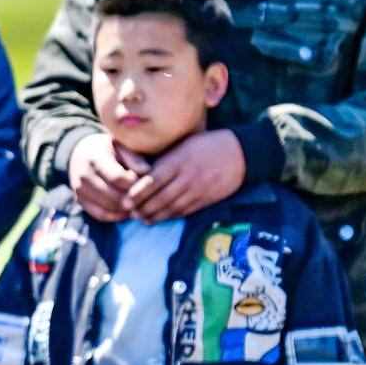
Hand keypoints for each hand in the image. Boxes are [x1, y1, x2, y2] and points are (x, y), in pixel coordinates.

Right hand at [67, 131, 148, 222]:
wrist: (81, 153)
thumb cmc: (109, 148)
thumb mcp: (120, 146)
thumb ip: (133, 157)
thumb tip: (147, 171)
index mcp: (95, 159)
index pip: (118, 178)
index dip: (135, 183)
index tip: (149, 182)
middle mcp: (84, 176)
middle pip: (114, 196)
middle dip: (133, 199)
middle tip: (149, 199)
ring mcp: (80, 190)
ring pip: (108, 208)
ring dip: (126, 209)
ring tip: (141, 205)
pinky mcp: (80, 200)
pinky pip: (100, 215)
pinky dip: (116, 216)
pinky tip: (129, 211)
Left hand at [123, 129, 245, 222]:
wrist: (241, 152)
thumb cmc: (205, 145)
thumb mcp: (183, 146)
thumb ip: (164, 160)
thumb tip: (139, 173)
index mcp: (178, 161)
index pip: (153, 181)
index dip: (138, 194)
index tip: (125, 202)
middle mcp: (187, 177)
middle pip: (161, 197)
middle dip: (143, 208)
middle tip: (129, 214)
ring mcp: (198, 189)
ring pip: (173, 207)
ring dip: (156, 216)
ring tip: (142, 219)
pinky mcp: (208, 198)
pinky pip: (186, 210)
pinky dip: (172, 216)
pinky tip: (161, 218)